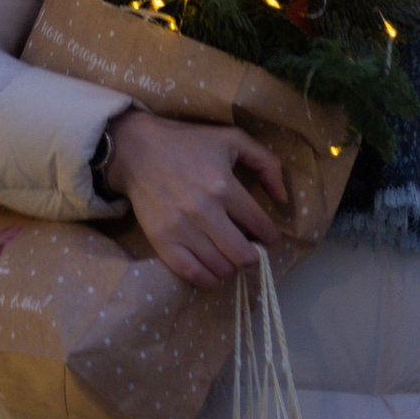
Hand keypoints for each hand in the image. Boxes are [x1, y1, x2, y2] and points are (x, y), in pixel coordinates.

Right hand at [104, 109, 288, 288]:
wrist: (136, 150)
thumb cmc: (188, 143)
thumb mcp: (233, 139)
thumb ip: (266, 162)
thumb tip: (283, 198)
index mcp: (224, 185)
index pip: (260, 225)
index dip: (270, 236)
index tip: (267, 237)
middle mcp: (204, 210)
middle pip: (242, 254)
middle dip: (252, 256)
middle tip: (250, 250)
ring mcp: (181, 228)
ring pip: (220, 267)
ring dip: (231, 267)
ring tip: (229, 257)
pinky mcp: (161, 240)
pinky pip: (191, 273)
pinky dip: (207, 279)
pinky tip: (213, 272)